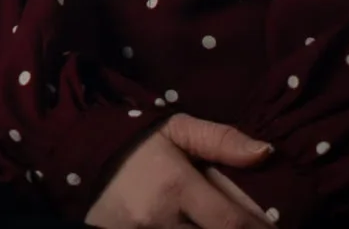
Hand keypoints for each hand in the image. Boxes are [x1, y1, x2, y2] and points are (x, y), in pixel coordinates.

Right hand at [85, 114, 274, 228]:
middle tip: (250, 226)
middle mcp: (159, 218)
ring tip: (216, 222)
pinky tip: (193, 228)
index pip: (231, 222)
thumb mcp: (177, 130)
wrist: (83, 157)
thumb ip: (221, 140)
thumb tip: (266, 153)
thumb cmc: (139, 144)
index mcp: (175, 185)